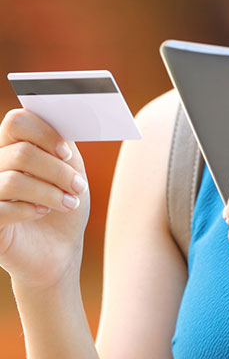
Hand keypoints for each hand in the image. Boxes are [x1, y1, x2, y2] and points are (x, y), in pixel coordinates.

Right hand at [0, 108, 89, 288]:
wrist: (59, 250)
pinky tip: (43, 213)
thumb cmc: (63, 203)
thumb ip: (62, 143)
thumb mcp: (69, 168)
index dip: (44, 132)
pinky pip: (2, 208)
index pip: (16, 121)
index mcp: (13, 146)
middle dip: (58, 170)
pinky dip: (30, 209)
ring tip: (69, 202)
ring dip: (50, 191)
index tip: (66, 152)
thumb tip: (63, 121)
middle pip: (21, 152)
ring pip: (14, 180)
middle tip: (78, 185)